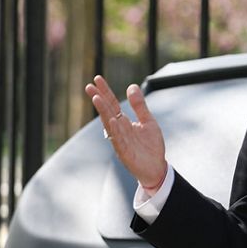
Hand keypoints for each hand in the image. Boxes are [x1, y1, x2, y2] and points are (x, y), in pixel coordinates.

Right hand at [84, 75, 167, 189]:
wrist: (156, 168)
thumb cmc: (151, 146)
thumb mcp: (148, 121)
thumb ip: (139, 106)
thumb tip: (131, 86)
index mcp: (124, 122)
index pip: (112, 104)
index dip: (105, 91)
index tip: (97, 79)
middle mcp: (119, 130)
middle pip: (107, 112)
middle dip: (99, 99)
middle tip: (89, 87)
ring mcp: (120, 141)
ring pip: (109, 124)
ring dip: (103, 112)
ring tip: (97, 99)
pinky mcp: (125, 153)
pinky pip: (118, 140)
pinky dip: (114, 131)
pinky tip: (112, 121)